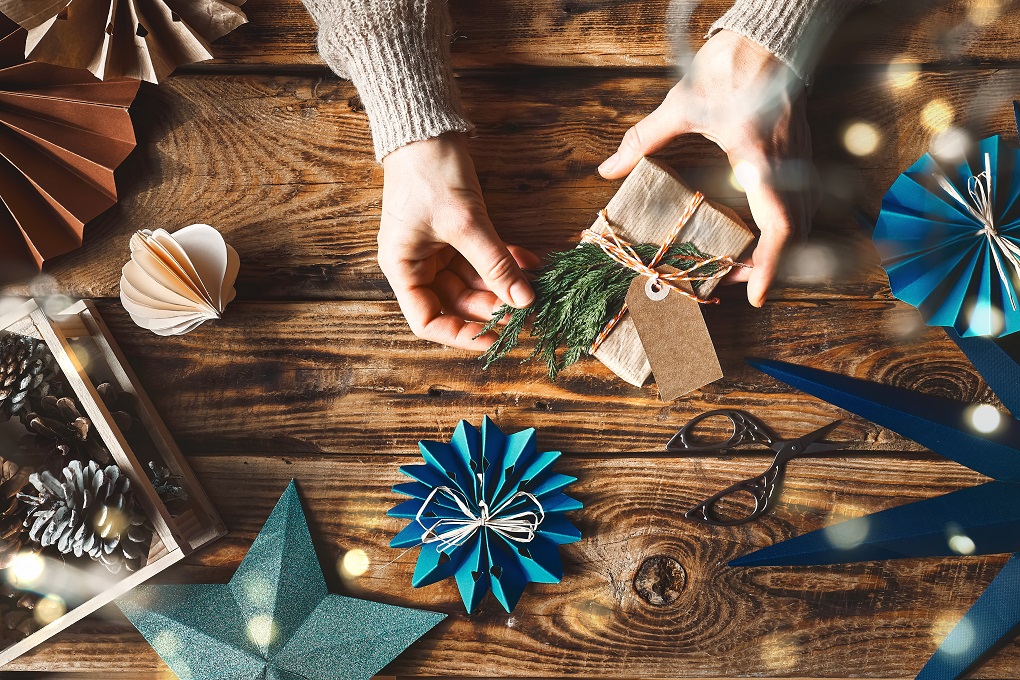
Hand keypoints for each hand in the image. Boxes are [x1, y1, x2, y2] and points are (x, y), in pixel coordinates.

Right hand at [380, 133, 537, 349]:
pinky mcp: (457, 233)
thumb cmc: (429, 172)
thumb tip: (524, 301)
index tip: (496, 338)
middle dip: (493, 306)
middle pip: (457, 303)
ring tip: (536, 285)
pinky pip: (484, 258)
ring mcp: (438, 249)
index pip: (428, 321)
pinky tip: (532, 262)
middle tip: (529, 308)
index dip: (461, 335)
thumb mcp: (465, 223)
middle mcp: (418, 264)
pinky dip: (506, 261)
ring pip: (475, 282)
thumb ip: (494, 264)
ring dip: (504, 284)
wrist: (427, 124)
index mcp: (403, 268)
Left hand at [598, 29, 818, 306]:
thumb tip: (609, 167)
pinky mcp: (798, 154)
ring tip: (743, 262)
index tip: (756, 296)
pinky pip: (799, 201)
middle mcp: (788, 166)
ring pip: (801, 218)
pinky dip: (782, 226)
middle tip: (736, 282)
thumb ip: (644, 139)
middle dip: (768, 265)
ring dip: (777, 247)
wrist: (769, 36)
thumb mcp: (682, 105)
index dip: (770, 266)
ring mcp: (799, 160)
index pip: (779, 226)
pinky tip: (757, 231)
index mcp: (762, 159)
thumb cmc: (731, 66)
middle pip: (794, 232)